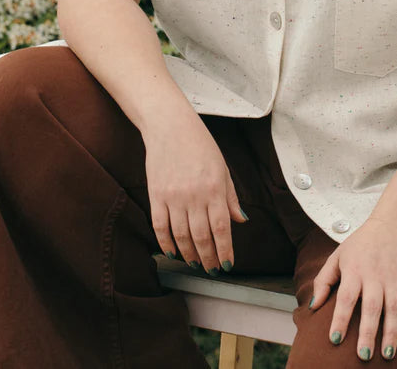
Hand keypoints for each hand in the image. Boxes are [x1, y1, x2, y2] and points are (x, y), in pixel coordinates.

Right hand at [142, 106, 245, 273]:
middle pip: (202, 237)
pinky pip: (160, 227)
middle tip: (213, 270)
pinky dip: (166, 244)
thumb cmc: (200, 144)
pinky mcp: (156, 195)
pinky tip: (173, 252)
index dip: (225, 251)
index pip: (221, 229)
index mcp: (215, 188)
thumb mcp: (222, 167)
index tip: (228, 265)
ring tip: (195, 263)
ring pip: (181, 237)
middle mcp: (195, 195)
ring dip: (189, 255)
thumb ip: (230, 196)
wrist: (170, 126)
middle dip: (209, 258)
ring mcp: (173, 197)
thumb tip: (240, 221)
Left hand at [310, 215, 396, 360]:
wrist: (396, 222)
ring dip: (391, 333)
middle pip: (372, 307)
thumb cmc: (363, 242)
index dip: (340, 319)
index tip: (335, 339)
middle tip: (363, 356)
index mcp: (354, 269)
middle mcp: (375, 275)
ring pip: (394, 309)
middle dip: (368, 333)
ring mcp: (395, 277)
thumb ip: (324, 280)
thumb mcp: (338, 255)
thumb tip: (313, 306)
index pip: (346, 297)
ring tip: (387, 355)